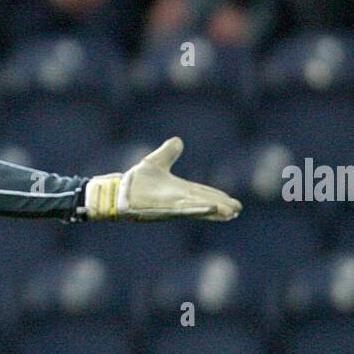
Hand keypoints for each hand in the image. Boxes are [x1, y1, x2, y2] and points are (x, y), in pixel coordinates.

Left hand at [81, 137, 240, 221]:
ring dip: (214, 211)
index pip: (202, 193)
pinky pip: (184, 209)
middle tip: (237, 210)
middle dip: (220, 207)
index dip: (217, 197)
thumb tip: (178, 141)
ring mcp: (171, 207)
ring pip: (197, 208)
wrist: (117, 192)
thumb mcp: (155, 162)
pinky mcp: (164, 210)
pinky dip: (198, 210)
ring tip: (230, 212)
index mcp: (178, 191)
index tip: (232, 203)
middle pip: (204, 203)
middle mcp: (178, 201)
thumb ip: (168, 152)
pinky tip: (212, 210)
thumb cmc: (135, 183)